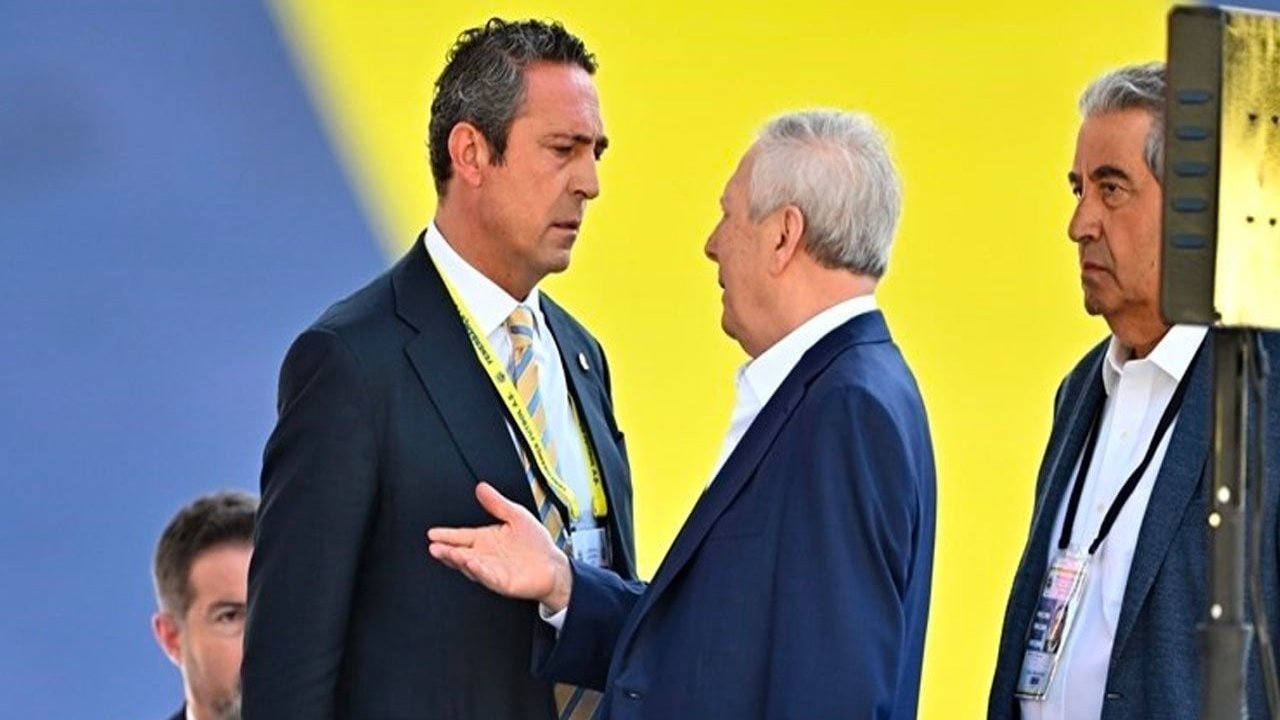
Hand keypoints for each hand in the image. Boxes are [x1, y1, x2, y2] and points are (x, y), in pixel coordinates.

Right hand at [427, 482, 572, 611]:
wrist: (553, 565)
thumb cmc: (535, 543)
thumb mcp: (516, 515)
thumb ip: (497, 503)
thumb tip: (482, 487)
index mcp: (485, 539)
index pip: (461, 536)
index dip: (446, 535)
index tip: (432, 533)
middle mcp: (484, 555)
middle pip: (460, 552)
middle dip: (446, 550)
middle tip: (434, 546)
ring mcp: (491, 569)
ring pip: (470, 565)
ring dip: (458, 560)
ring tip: (448, 553)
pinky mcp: (501, 581)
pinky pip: (487, 576)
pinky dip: (479, 570)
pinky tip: (472, 563)